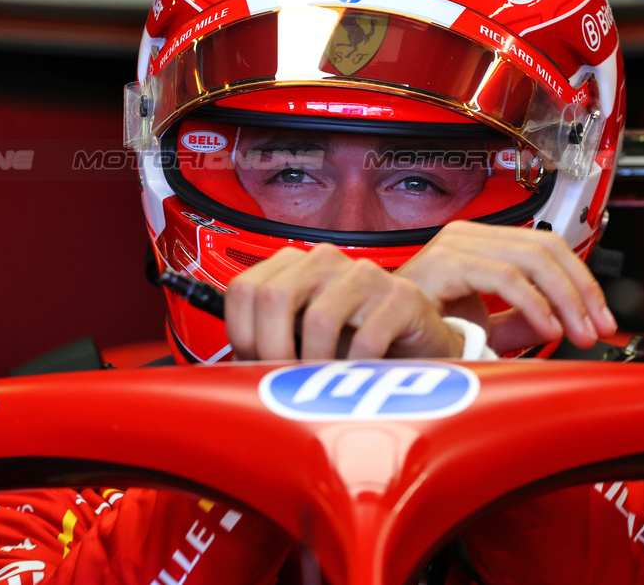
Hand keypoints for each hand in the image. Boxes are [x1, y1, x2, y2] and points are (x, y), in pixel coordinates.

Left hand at [225, 244, 467, 360]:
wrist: (416, 346)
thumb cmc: (353, 343)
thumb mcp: (301, 336)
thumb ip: (268, 338)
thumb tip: (228, 367)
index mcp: (296, 265)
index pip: (244, 287)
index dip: (241, 333)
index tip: (253, 363)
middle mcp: (327, 261)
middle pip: (275, 297)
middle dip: (273, 350)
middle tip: (285, 378)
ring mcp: (365, 275)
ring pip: (318, 319)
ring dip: (316, 363)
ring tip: (323, 382)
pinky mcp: (401, 297)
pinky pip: (364, 340)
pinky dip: (355, 369)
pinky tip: (357, 377)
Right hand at [395, 221, 614, 354]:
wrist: (372, 347)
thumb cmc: (414, 336)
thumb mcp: (483, 328)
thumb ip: (520, 321)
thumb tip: (564, 322)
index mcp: (478, 245)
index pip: (547, 246)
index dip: (582, 282)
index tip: (599, 319)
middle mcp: (468, 236)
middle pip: (548, 246)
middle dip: (582, 290)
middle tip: (597, 327)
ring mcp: (454, 245)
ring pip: (533, 257)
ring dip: (565, 299)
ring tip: (575, 332)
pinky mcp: (443, 263)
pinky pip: (504, 276)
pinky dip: (534, 304)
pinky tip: (547, 329)